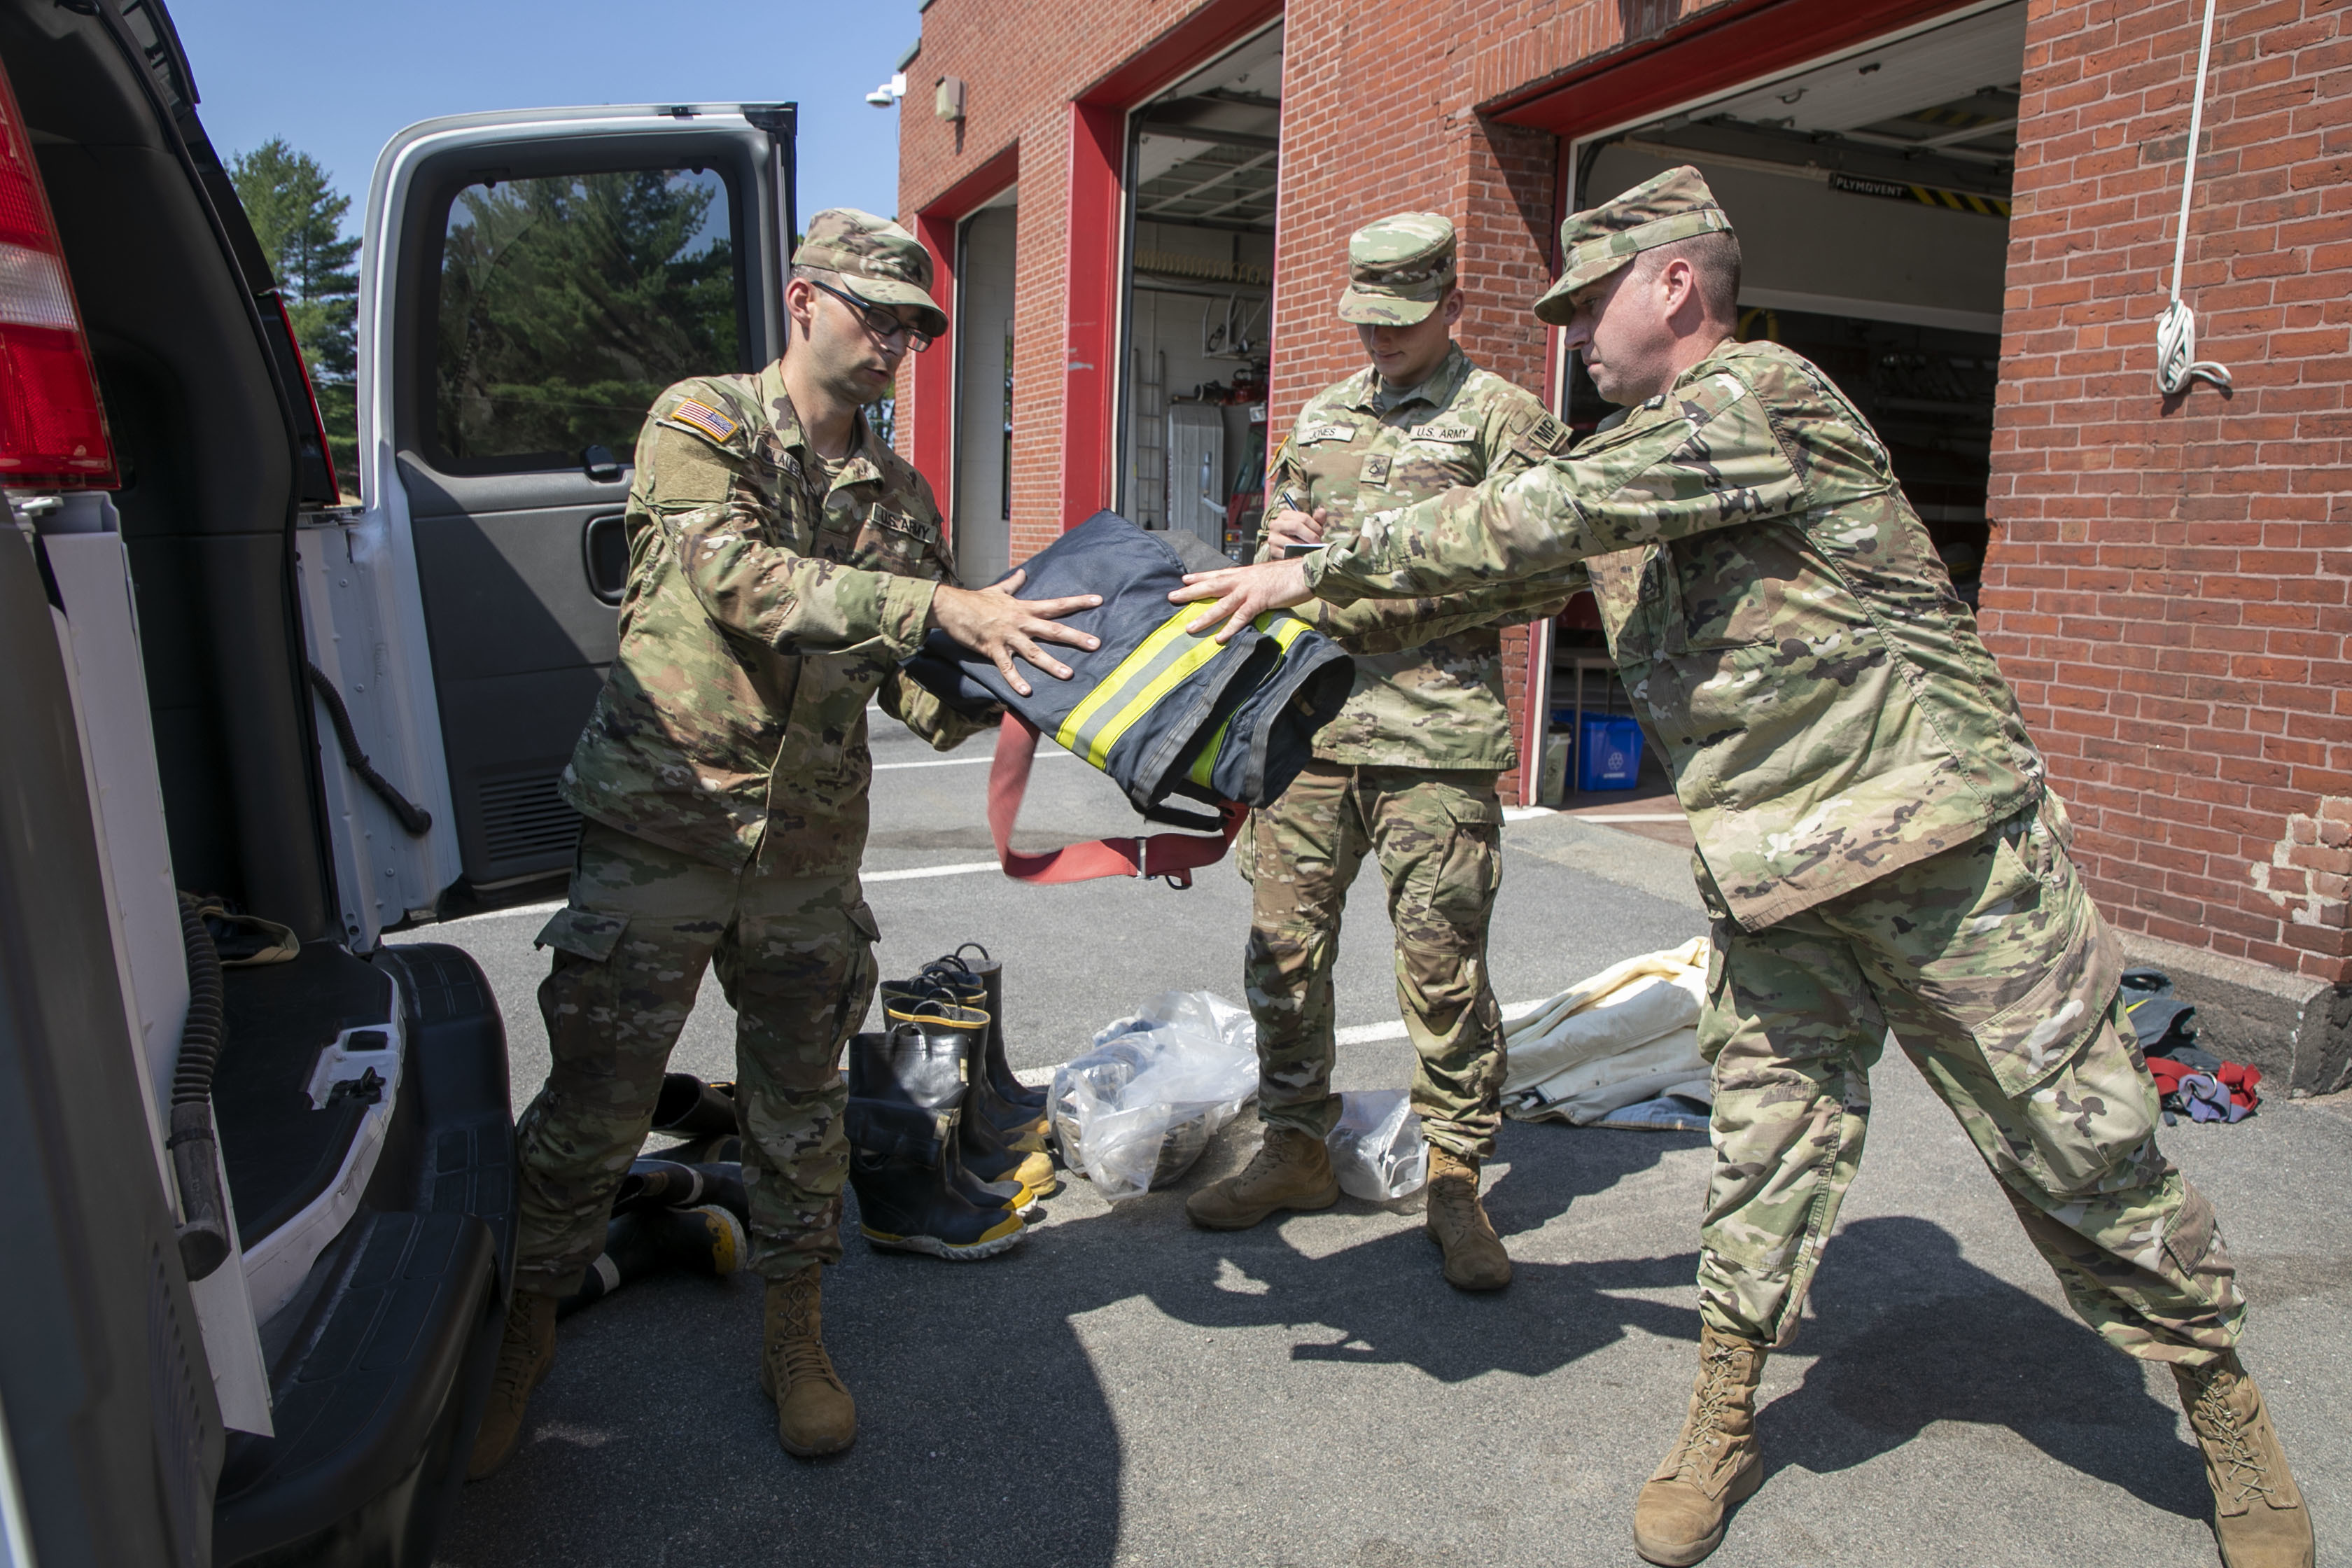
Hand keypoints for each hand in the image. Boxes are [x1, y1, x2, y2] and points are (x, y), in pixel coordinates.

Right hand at [928, 569, 1102, 696]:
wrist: (951, 606)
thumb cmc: (975, 600)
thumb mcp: (998, 590)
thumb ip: (1013, 584)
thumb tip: (1022, 572)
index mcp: (1024, 608)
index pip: (1056, 605)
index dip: (1077, 602)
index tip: (1098, 600)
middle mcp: (1020, 621)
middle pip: (1052, 629)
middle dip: (1075, 637)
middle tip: (1096, 644)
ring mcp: (1007, 636)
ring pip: (1033, 651)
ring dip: (1051, 663)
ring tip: (1068, 674)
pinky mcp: (992, 649)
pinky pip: (1006, 667)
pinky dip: (1016, 680)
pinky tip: (1026, 692)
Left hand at [1168, 557, 1311, 642]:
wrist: (1306, 571)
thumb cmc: (1288, 576)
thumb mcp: (1265, 577)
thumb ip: (1252, 584)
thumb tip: (1246, 592)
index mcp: (1243, 573)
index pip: (1217, 574)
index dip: (1200, 576)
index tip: (1184, 579)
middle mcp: (1242, 580)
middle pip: (1211, 586)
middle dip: (1190, 592)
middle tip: (1171, 597)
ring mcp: (1249, 590)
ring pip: (1222, 604)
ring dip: (1205, 617)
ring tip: (1189, 627)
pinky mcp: (1260, 601)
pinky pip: (1242, 617)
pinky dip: (1230, 628)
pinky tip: (1220, 638)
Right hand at [1262, 506, 1326, 550]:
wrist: (1287, 550)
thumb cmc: (1301, 536)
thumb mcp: (1309, 527)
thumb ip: (1317, 519)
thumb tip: (1322, 511)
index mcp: (1284, 515)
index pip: (1303, 518)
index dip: (1315, 526)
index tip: (1321, 533)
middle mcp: (1275, 524)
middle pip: (1296, 526)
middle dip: (1311, 536)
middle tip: (1319, 543)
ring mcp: (1273, 538)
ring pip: (1292, 541)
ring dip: (1306, 547)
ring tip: (1314, 549)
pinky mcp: (1273, 551)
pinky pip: (1288, 553)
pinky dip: (1299, 555)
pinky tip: (1305, 555)